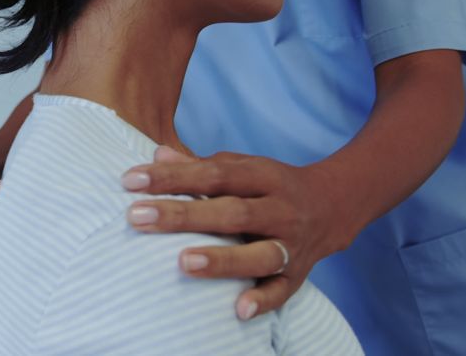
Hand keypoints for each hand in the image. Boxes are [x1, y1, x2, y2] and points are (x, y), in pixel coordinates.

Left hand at [121, 146, 350, 319]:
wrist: (334, 205)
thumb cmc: (268, 185)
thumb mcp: (241, 167)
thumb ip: (200, 165)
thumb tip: (157, 154)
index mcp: (263, 176)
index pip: (214, 174)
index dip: (172, 177)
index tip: (131, 181)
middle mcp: (280, 209)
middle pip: (231, 212)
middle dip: (183, 216)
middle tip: (137, 217)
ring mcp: (292, 243)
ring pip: (259, 253)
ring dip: (223, 260)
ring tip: (183, 262)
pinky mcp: (300, 274)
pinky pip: (282, 291)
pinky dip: (263, 300)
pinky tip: (239, 310)